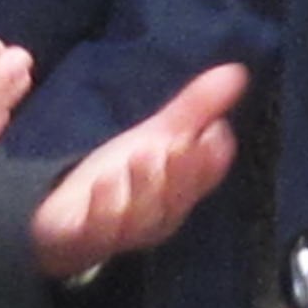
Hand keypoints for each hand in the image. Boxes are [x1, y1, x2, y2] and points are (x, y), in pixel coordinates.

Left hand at [28, 63, 247, 280]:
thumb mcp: (159, 136)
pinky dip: (101, 208)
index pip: (202, 178)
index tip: (218, 132)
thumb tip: (237, 70)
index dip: (211, 159)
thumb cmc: (123, 176)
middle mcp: (156, 216)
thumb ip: (196, 107)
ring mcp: (121, 230)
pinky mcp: (84, 237)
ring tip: (142, 156)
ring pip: (140, 215)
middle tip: (179, 144)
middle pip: (174, 197)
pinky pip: (96, 228)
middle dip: (180, 172)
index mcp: (179, 193)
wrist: (71, 223)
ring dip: (143, 186)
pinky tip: (101, 184)